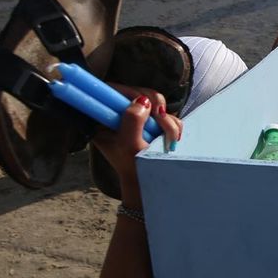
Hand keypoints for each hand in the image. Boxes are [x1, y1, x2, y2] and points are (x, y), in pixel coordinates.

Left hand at [91, 91, 181, 207]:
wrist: (151, 186)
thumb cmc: (135, 170)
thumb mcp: (130, 146)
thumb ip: (132, 121)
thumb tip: (142, 101)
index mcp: (104, 121)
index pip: (111, 91)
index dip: (129, 90)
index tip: (143, 101)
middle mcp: (119, 117)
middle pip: (138, 93)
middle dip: (154, 105)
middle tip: (162, 117)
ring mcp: (138, 120)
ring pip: (156, 103)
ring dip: (167, 120)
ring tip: (169, 138)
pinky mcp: (153, 125)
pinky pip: (166, 114)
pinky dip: (172, 125)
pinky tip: (172, 139)